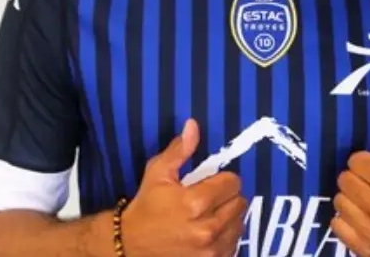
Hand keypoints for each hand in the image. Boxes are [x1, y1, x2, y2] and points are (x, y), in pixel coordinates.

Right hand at [119, 119, 248, 256]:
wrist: (129, 245)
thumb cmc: (145, 207)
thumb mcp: (157, 174)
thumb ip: (179, 151)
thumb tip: (193, 126)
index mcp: (196, 203)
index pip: (233, 183)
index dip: (223, 180)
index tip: (211, 183)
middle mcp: (207, 228)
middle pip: (240, 203)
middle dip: (227, 198)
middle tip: (210, 199)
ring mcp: (211, 250)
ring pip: (239, 224)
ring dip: (229, 217)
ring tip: (209, 215)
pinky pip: (234, 244)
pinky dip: (226, 237)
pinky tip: (209, 232)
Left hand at [330, 103, 369, 256]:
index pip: (357, 161)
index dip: (363, 162)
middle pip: (345, 180)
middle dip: (354, 180)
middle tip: (366, 184)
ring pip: (339, 201)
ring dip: (348, 200)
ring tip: (363, 201)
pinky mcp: (364, 248)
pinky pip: (336, 225)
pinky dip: (344, 221)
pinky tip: (359, 219)